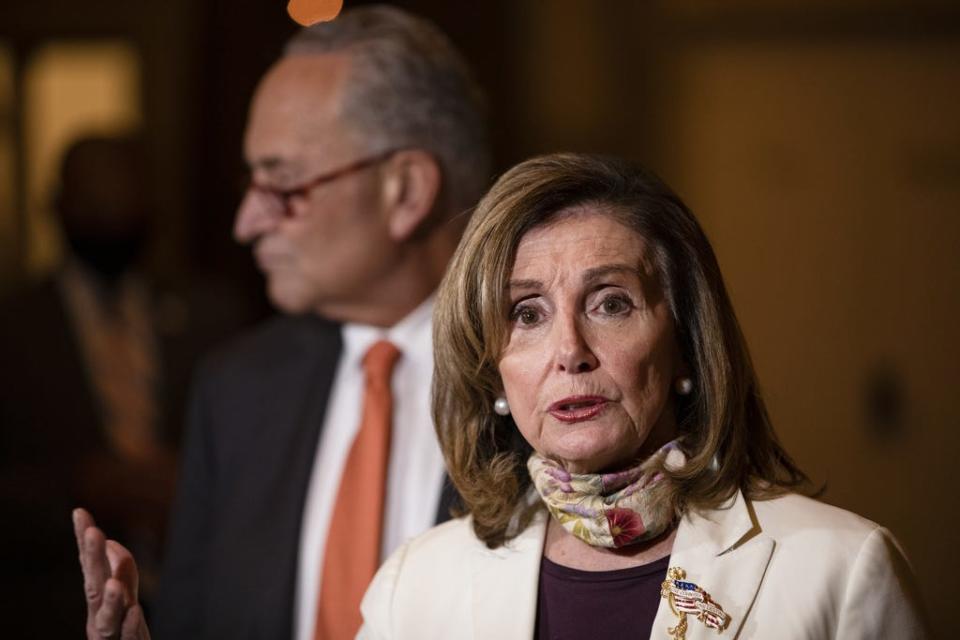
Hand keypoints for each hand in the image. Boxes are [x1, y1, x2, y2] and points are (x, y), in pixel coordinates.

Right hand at [73, 508, 150, 639]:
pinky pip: (129, 639)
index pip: (90, 566)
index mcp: (99, 601)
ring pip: (106, 618)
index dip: (85, 540)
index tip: (80, 512)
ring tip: (113, 582)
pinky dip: (130, 625)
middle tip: (93, 532)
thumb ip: (122, 572)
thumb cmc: (126, 633)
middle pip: (95, 585)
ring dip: (109, 598)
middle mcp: (100, 617)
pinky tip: (134, 610)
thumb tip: (113, 543)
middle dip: (93, 560)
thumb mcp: (125, 599)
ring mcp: (112, 636)